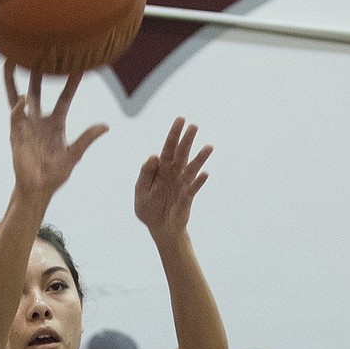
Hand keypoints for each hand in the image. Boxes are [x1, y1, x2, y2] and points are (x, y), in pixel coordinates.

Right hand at [4, 64, 107, 201]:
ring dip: (14, 79)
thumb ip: (87, 138)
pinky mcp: (16, 133)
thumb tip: (106, 126)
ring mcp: (26, 125)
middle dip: (39, 71)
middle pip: (38, 89)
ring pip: (18, 96)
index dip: (71, 81)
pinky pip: (16, 116)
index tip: (78, 64)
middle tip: (41, 50)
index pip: (65, 97)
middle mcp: (40, 119)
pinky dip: (18, 107)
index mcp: (56, 122)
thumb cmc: (55, 174)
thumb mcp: (74, 155)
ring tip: (11, 60)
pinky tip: (22, 98)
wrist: (38, 188)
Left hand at [134, 118, 211, 239]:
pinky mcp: (187, 197)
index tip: (181, 119)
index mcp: (161, 168)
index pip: (168, 147)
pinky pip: (193, 188)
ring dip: (200, 157)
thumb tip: (154, 155)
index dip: (174, 133)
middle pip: (182, 153)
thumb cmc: (149, 209)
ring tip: (209, 147)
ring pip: (192, 168)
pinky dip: (199, 181)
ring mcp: (182, 184)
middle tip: (194, 126)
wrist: (160, 228)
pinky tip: (205, 174)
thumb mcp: (141, 190)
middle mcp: (174, 173)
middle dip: (187, 139)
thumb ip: (145, 173)